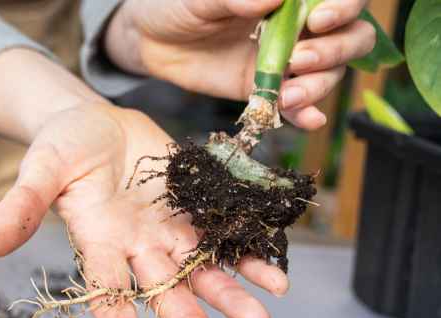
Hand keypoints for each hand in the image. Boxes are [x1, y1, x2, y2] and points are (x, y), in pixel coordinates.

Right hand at [0, 103, 287, 317]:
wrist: (98, 122)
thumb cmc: (62, 147)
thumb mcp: (39, 169)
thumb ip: (20, 205)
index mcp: (98, 244)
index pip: (108, 298)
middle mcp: (137, 248)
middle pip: (165, 294)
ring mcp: (169, 230)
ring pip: (203, 271)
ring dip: (230, 296)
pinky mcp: (194, 206)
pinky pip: (225, 235)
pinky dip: (249, 255)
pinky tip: (275, 277)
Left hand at [105, 0, 375, 128]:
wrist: (151, 39)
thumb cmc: (180, 3)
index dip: (345, 6)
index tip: (319, 18)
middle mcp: (300, 26)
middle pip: (350, 38)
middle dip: (335, 51)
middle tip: (302, 58)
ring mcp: (287, 60)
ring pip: (329, 73)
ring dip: (318, 85)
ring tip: (289, 94)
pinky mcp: (267, 89)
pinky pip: (296, 104)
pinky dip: (307, 113)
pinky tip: (308, 120)